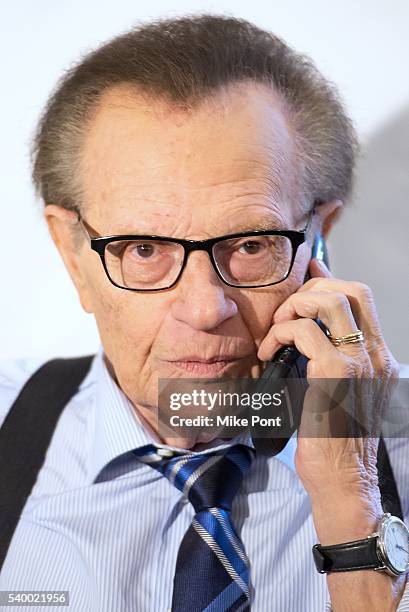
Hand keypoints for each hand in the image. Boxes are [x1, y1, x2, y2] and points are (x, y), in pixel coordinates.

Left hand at [257, 257, 399, 508]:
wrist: (344, 481)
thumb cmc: (334, 440)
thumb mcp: (336, 391)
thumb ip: (326, 358)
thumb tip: (302, 330)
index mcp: (377, 357)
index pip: (360, 298)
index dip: (330, 277)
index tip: (306, 270)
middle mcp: (374, 355)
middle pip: (351, 290)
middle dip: (311, 288)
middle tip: (285, 312)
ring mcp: (358, 362)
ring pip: (330, 301)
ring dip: (294, 307)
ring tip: (276, 332)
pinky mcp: (335, 374)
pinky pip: (304, 332)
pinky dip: (280, 334)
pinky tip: (269, 353)